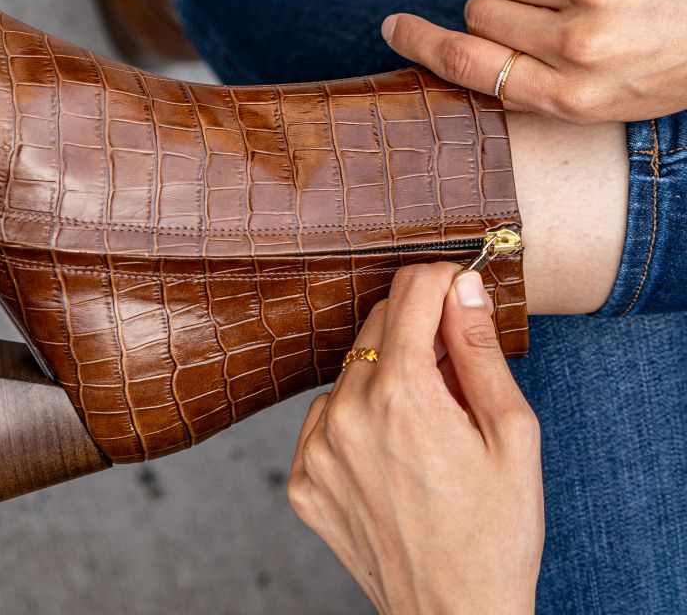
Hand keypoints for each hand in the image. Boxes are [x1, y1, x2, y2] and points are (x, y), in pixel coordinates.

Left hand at [288, 263, 543, 614]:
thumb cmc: (497, 533)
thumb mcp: (512, 434)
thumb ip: (480, 349)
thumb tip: (462, 285)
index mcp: (403, 394)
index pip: (410, 291)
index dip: (442, 281)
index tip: (461, 290)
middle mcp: (347, 412)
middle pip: (377, 325)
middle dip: (418, 332)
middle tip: (454, 374)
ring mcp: (317, 447)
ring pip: (350, 371)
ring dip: (385, 377)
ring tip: (424, 428)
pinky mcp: (303, 478)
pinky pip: (324, 418)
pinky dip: (355, 419)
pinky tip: (389, 454)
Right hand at [382, 0, 686, 122]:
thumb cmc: (672, 60)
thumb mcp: (605, 98)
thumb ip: (537, 79)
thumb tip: (463, 37)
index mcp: (572, 97)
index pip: (468, 66)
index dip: (421, 43)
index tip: (393, 26)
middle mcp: (578, 48)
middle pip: (479, 12)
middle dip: (500, 10)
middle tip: (550, 14)